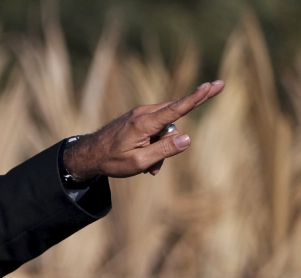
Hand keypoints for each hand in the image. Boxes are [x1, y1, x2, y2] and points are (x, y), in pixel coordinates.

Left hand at [63, 80, 224, 179]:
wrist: (89, 154)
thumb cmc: (112, 161)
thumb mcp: (138, 162)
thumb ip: (164, 150)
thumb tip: (187, 138)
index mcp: (144, 123)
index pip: (177, 109)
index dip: (198, 98)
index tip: (213, 85)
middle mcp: (144, 113)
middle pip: (174, 123)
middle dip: (170, 144)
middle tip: (153, 167)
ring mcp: (140, 114)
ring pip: (166, 128)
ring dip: (161, 147)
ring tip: (145, 166)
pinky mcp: (139, 118)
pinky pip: (157, 129)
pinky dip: (154, 144)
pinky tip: (143, 157)